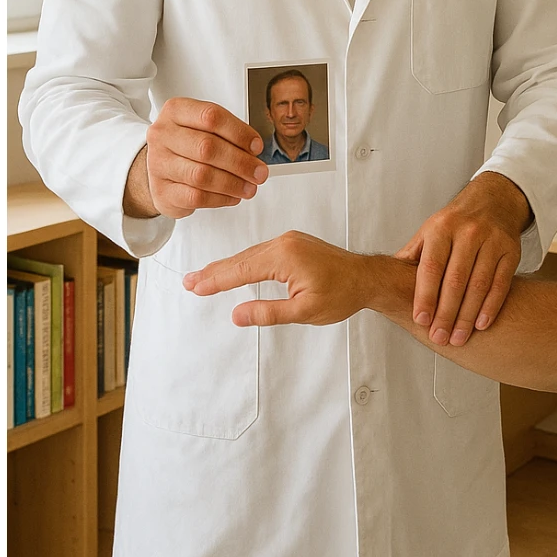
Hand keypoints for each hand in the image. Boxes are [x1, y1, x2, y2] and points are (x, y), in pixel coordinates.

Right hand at [125, 97, 267, 219]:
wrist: (160, 168)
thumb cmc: (187, 145)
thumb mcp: (203, 128)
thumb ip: (227, 134)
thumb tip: (254, 152)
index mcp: (176, 111)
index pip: (211, 116)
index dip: (239, 132)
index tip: (257, 146)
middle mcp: (163, 135)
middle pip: (207, 147)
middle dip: (240, 162)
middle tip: (259, 172)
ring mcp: (158, 164)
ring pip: (202, 175)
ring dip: (233, 183)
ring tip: (250, 187)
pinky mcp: (161, 191)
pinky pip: (196, 196)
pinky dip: (220, 198)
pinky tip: (233, 196)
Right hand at [184, 231, 374, 326]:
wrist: (367, 278)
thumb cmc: (342, 294)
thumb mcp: (304, 311)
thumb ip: (268, 313)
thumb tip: (237, 315)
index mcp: (285, 257)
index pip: (241, 270)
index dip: (216, 280)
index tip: (194, 286)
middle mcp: (285, 243)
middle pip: (241, 259)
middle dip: (214, 272)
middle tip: (188, 281)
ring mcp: (290, 241)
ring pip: (250, 255)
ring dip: (227, 266)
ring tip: (204, 277)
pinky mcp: (294, 243)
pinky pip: (261, 252)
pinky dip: (244, 261)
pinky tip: (234, 268)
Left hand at [395, 172, 530, 346]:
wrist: (492, 201)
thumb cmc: (455, 222)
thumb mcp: (429, 231)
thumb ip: (411, 256)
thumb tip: (385, 280)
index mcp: (442, 228)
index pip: (431, 266)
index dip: (425, 295)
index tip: (421, 320)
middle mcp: (467, 233)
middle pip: (456, 279)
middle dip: (446, 313)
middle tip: (439, 337)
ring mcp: (491, 241)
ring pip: (479, 284)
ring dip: (467, 316)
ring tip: (458, 338)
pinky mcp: (510, 251)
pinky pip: (501, 283)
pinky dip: (491, 306)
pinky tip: (481, 324)